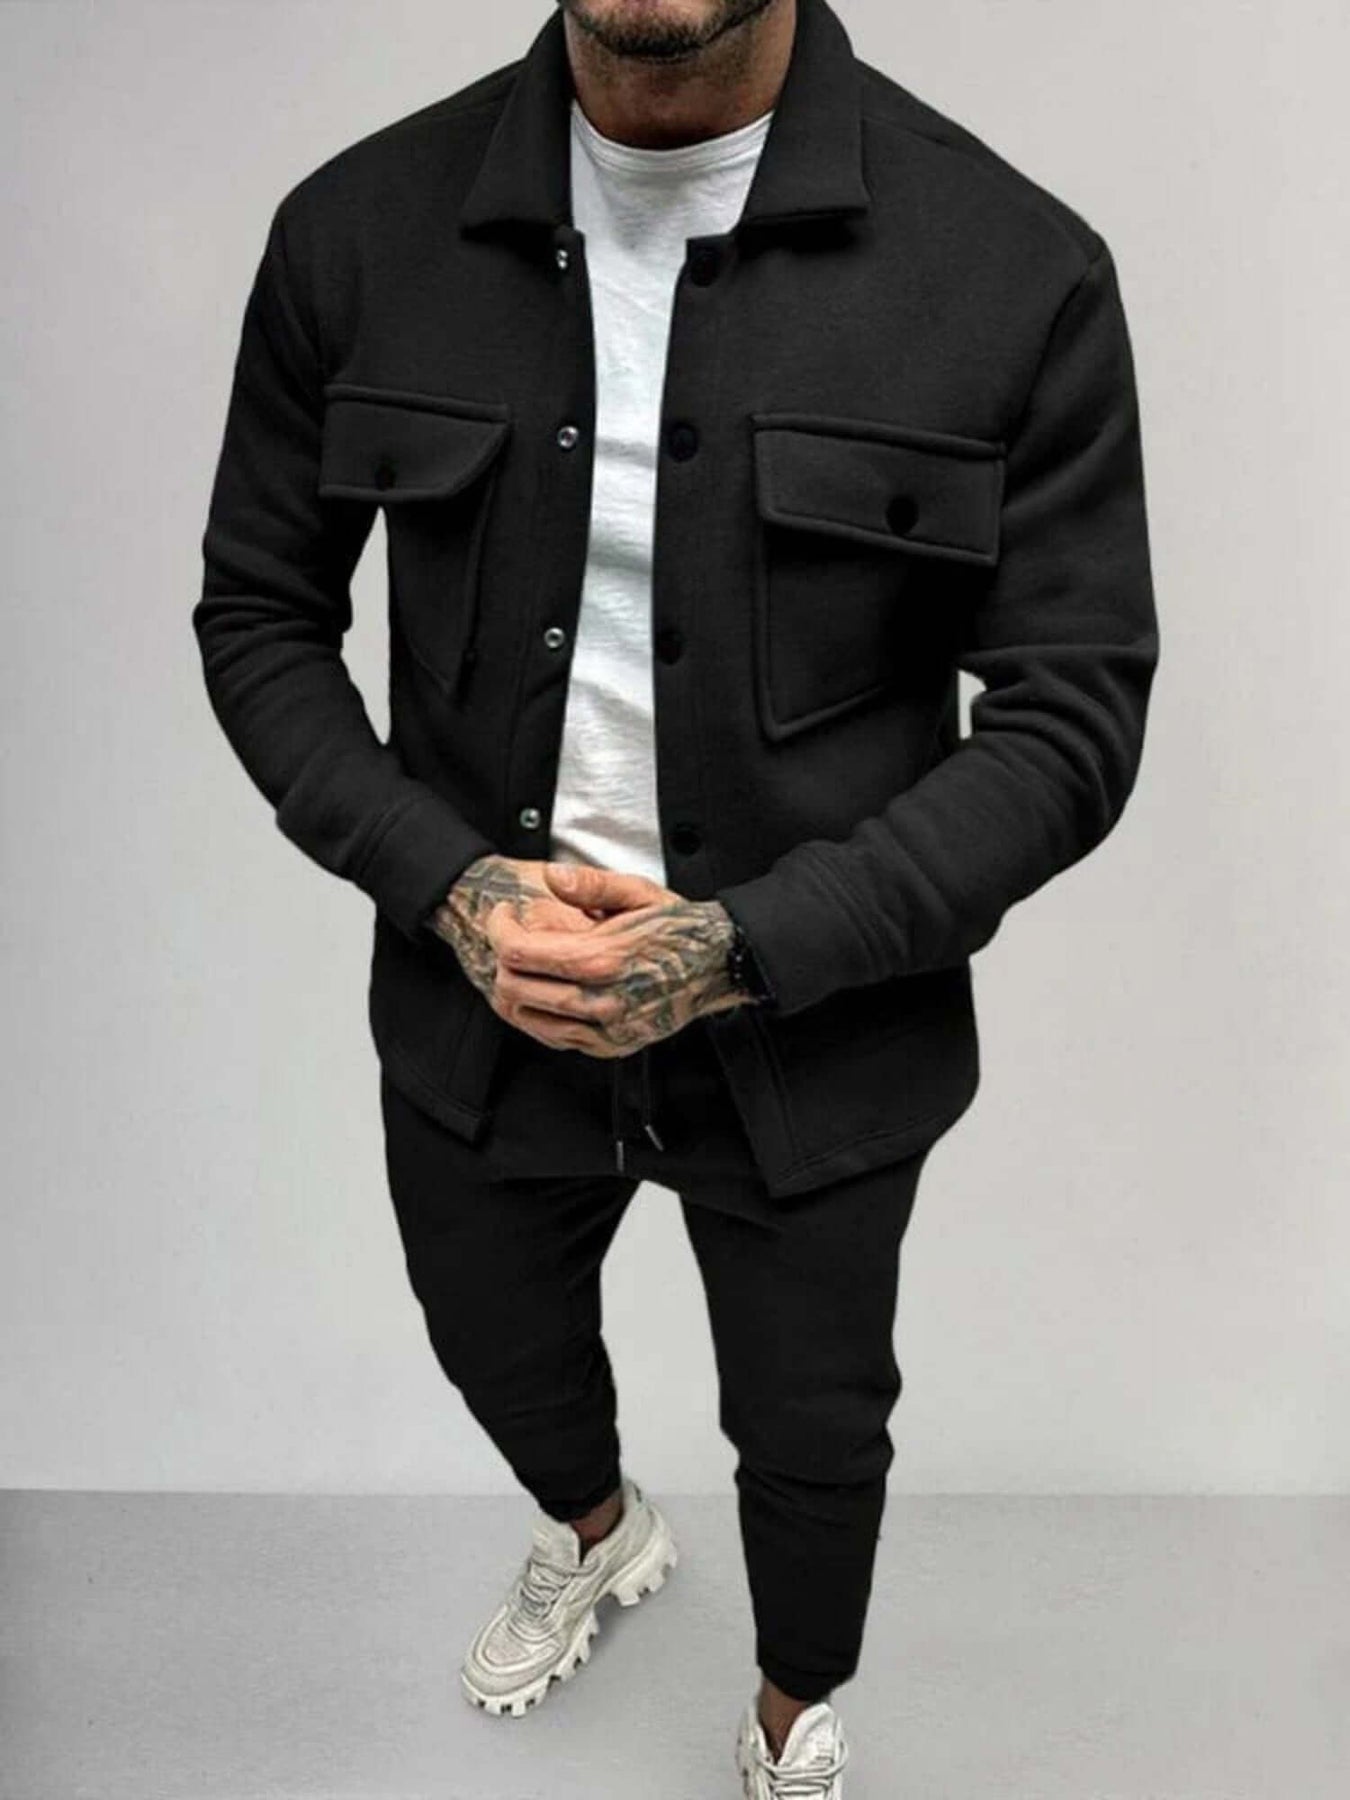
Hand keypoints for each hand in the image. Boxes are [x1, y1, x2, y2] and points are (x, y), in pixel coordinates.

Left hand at [487, 862, 746, 1057]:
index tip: (503, 916)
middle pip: (513, 989)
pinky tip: (547, 990)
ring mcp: (606, 1030)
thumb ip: (591, 883)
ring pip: (527, 1019)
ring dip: (515, 989)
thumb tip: (552, 877)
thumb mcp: (639, 892)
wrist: (719, 966)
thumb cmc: (678, 928)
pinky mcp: (610, 1046)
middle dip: (500, 959)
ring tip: (525, 965)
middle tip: (510, 937)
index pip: (518, 953)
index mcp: (603, 958)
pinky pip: (554, 1037)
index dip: (498, 930)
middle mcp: (601, 1001)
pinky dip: (538, 1014)